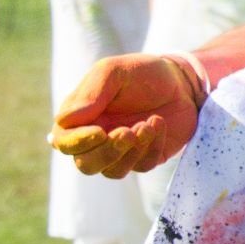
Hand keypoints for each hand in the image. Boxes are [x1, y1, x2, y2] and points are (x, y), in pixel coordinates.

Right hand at [48, 54, 200, 176]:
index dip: (78, 142)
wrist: (181, 81)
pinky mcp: (146, 157)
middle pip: (86, 164)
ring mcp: (122, 150)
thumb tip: (63, 121)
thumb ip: (90, 93)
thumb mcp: (115, 72)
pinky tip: (159, 122)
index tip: (100, 131)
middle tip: (128, 132)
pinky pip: (142, 166)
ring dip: (131, 151)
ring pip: (113, 171)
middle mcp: (97, 138)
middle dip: (107, 153)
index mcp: (80, 117)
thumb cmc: (142, 73)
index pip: (64, 142)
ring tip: (147, 124)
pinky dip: (152, 147)